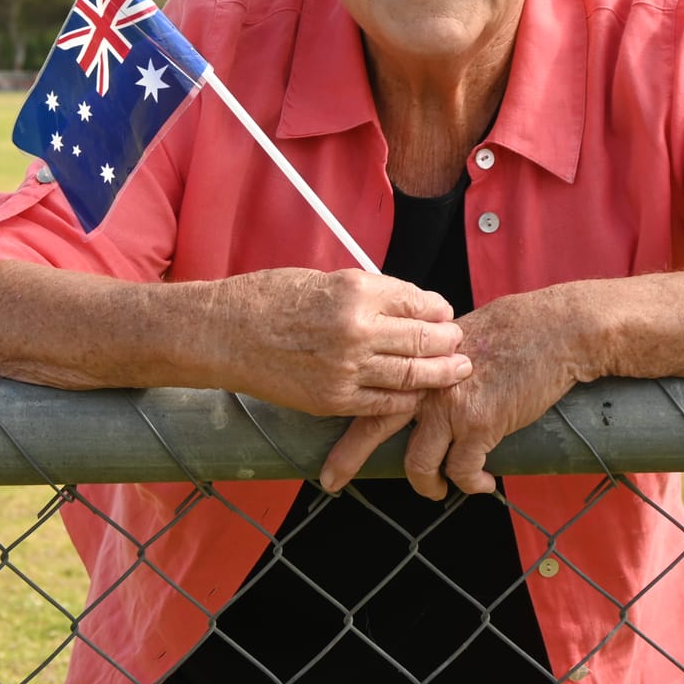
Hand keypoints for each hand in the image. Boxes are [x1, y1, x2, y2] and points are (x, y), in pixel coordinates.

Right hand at [211, 268, 471, 416]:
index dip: (438, 309)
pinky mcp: (333, 399)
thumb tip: (405, 305)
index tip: (443, 312)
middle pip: (424, 338)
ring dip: (440, 373)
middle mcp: (356, 329)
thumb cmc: (268, 299)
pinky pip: (385, 403)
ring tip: (456, 369)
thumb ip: (365, 294)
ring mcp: (346, 368)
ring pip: (412, 375)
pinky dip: (407, 399)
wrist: (223, 334)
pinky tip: (418, 394)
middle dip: (448, 341)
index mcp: (355, 290)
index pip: (417, 301)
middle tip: (460, 342)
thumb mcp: (323, 279)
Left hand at [318, 289, 579, 496]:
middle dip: (349, 458)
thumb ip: (432, 359)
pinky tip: (483, 484)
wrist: (554, 330)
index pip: (370, 390)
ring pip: (418, 464)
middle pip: (373, 426)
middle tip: (332, 482)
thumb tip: (419, 380)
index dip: (347, 416)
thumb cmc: (513, 330)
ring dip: (427, 484)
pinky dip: (472, 484)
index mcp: (416, 358)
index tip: (333, 432)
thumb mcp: (458, 336)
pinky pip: (462, 471)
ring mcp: (449, 405)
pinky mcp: (480, 424)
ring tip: (436, 489)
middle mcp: (424, 382)